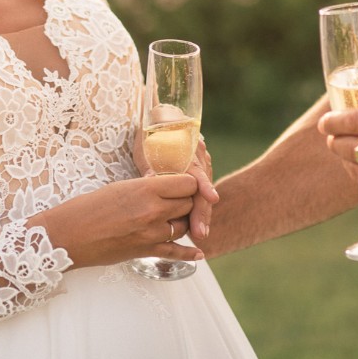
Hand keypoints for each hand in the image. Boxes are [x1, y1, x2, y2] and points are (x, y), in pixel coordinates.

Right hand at [31, 175, 204, 268]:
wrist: (68, 235)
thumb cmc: (87, 207)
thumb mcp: (120, 188)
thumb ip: (147, 188)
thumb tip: (165, 188)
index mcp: (146, 189)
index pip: (188, 183)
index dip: (189, 183)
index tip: (183, 184)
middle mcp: (153, 211)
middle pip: (189, 204)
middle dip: (186, 202)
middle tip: (177, 201)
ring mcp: (151, 234)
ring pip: (184, 226)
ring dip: (182, 222)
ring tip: (175, 219)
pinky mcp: (146, 252)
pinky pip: (176, 253)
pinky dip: (189, 254)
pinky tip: (198, 253)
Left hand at [132, 128, 218, 242]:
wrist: (163, 124)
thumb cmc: (150, 138)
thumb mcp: (145, 151)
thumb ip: (149, 167)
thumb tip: (150, 181)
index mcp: (186, 149)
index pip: (197, 169)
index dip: (205, 184)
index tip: (212, 199)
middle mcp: (199, 157)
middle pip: (203, 187)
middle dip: (202, 211)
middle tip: (200, 233)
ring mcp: (203, 165)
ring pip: (204, 193)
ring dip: (203, 214)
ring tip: (199, 234)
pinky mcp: (202, 174)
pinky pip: (202, 194)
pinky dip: (200, 209)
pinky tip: (197, 227)